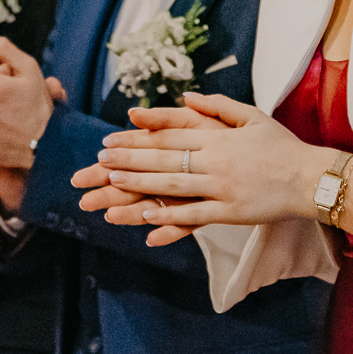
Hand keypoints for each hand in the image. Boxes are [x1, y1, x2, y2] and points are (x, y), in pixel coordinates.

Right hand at [72, 103, 218, 241]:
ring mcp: (188, 196)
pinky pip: (187, 224)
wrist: (269, 162)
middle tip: (83, 199)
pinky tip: (152, 239)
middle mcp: (174, 178)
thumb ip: (168, 118)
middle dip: (109, 192)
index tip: (86, 171)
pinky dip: (171, 232)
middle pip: (136, 185)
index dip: (109, 165)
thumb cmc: (231, 136)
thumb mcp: (199, 121)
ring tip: (110, 216)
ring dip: (131, 213)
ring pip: (153, 206)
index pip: (133, 159)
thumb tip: (133, 113)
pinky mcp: (208, 211)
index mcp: (170, 154)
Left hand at [86, 94, 349, 242]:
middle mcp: (217, 159)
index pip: (170, 134)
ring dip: (140, 183)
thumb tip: (188, 97)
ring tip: (113, 183)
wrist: (312, 177)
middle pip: (164, 158)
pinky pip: (195, 213)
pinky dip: (170, 215)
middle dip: (129, 159)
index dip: (138, 137)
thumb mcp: (252, 116)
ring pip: (173, 184)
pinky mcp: (232, 211)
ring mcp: (223, 186)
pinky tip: (146, 216)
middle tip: (100, 160)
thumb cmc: (282, 146)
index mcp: (219, 136)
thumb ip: (218, 106)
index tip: (112, 139)